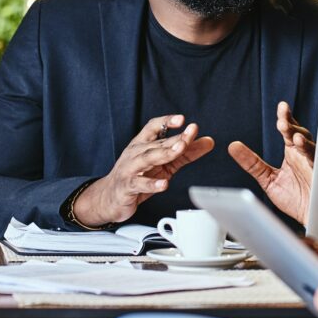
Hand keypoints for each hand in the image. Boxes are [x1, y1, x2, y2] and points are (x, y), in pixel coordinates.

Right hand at [74, 114, 213, 225]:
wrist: (110, 197)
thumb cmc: (138, 176)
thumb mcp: (165, 163)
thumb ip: (186, 152)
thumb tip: (208, 141)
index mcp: (143, 144)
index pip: (154, 127)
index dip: (167, 120)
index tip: (182, 119)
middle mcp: (136, 153)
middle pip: (156, 142)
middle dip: (175, 138)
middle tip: (191, 133)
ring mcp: (130, 169)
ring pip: (147, 158)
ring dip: (164, 153)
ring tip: (179, 149)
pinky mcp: (127, 186)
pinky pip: (139, 184)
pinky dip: (151, 184)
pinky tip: (163, 184)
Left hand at [229, 101, 313, 223]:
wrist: (310, 218)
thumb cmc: (296, 198)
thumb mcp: (268, 178)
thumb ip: (251, 162)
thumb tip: (233, 146)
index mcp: (293, 152)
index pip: (288, 130)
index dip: (285, 118)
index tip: (281, 107)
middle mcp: (304, 155)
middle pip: (299, 132)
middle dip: (292, 124)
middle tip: (281, 120)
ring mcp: (313, 164)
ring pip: (309, 144)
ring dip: (300, 137)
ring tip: (289, 133)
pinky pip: (317, 160)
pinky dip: (310, 152)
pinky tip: (300, 146)